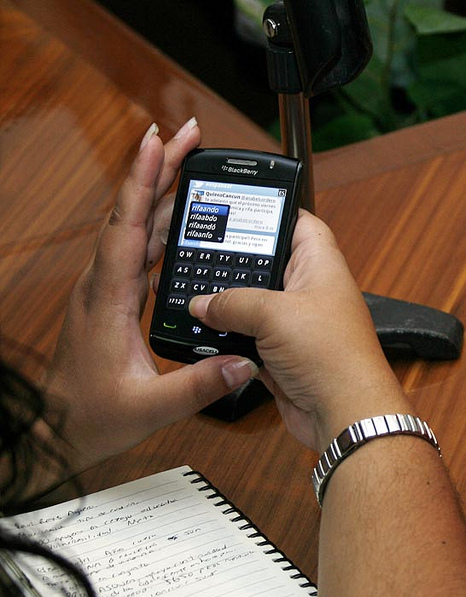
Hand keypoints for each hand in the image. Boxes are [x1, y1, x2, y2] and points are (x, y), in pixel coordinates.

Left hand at [44, 120, 258, 474]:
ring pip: (136, 226)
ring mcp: (106, 288)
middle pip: (135, 212)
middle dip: (161, 168)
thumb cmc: (91, 416)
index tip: (158, 141)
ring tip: (192, 162)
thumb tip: (242, 363)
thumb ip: (197, 386)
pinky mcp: (114, 297)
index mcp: (108, 298)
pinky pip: (139, 247)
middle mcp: (104, 283)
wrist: (57, 428)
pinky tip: (182, 218)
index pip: (127, 226)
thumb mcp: (148, 408)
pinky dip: (160, 222)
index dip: (143, 180)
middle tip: (192, 135)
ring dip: (162, 190)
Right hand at [188, 212, 410, 452]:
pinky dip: (228, 339)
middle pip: (267, 263)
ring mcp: (296, 325)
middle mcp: (309, 291)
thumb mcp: (273, 314)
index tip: (237, 205)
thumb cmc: (330, 355)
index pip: (298, 221)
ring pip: (253, 305)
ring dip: (226, 306)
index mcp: (320, 265)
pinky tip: (201, 334)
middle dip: (235, 262)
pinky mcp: (282, 355)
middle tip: (197, 250)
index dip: (271, 210)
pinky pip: (248, 339)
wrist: (344, 414)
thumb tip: (202, 303)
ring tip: (190, 292)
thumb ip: (232, 301)